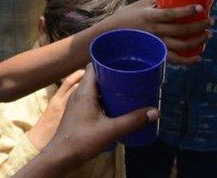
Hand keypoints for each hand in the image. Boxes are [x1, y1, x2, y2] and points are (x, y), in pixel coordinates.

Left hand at [20, 64, 159, 175]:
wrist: (62, 155)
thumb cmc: (83, 139)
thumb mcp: (111, 130)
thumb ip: (133, 121)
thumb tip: (155, 111)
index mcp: (84, 91)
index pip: (94, 66)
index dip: (107, 61)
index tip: (124, 61)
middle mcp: (79, 93)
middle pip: (97, 77)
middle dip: (113, 76)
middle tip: (131, 76)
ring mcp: (78, 103)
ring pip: (95, 89)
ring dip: (109, 88)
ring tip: (128, 90)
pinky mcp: (79, 112)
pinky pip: (93, 99)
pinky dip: (105, 99)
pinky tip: (117, 106)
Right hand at [111, 0, 210, 64]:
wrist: (109, 37)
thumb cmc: (123, 18)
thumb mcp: (137, 6)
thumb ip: (153, 0)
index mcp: (149, 17)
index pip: (171, 14)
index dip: (187, 11)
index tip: (201, 7)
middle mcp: (154, 31)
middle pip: (182, 30)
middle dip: (200, 26)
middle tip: (210, 21)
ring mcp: (155, 44)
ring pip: (182, 45)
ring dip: (198, 40)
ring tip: (207, 35)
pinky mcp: (156, 54)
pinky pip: (175, 59)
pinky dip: (188, 60)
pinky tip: (198, 56)